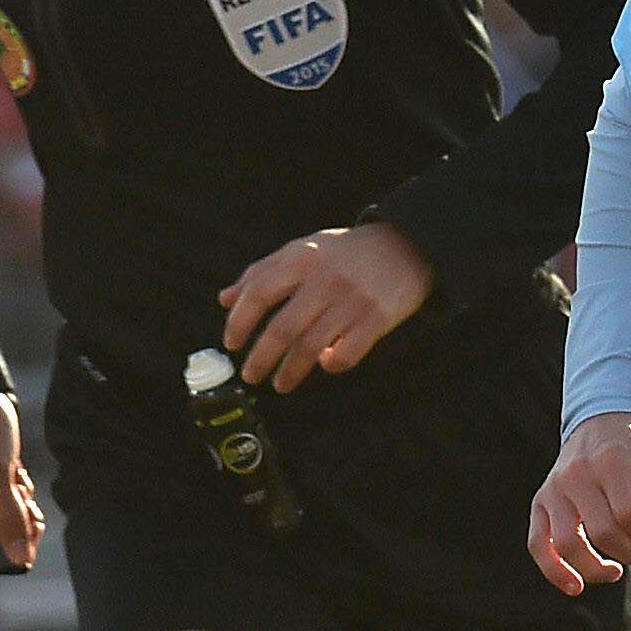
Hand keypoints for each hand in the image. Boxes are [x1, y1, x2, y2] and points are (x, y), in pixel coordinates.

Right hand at [0, 391, 42, 577]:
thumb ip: (9, 520)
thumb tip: (19, 560)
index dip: (16, 553)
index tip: (25, 523)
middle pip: (4, 546)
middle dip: (22, 526)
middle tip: (23, 495)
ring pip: (9, 524)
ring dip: (22, 506)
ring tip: (16, 479)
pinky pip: (8, 505)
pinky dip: (17, 493)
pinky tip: (15, 472)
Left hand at [217, 222, 432, 391]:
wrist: (406, 245)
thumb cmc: (345, 252)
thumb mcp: (303, 249)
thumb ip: (263, 272)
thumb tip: (225, 299)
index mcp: (302, 258)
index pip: (259, 292)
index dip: (239, 321)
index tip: (231, 343)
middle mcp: (325, 279)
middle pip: (282, 328)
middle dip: (260, 358)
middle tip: (250, 375)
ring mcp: (352, 301)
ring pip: (311, 347)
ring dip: (290, 372)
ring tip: (280, 384)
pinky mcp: (377, 319)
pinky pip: (345, 354)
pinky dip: (330, 365)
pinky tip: (324, 364)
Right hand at [530, 411, 630, 594]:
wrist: (598, 418)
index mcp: (610, 460)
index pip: (629, 514)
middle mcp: (577, 474)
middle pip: (602, 532)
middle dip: (628, 550)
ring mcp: (554, 489)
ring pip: (568, 544)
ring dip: (596, 568)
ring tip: (613, 571)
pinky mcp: (540, 502)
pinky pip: (538, 543)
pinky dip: (554, 570)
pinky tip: (574, 586)